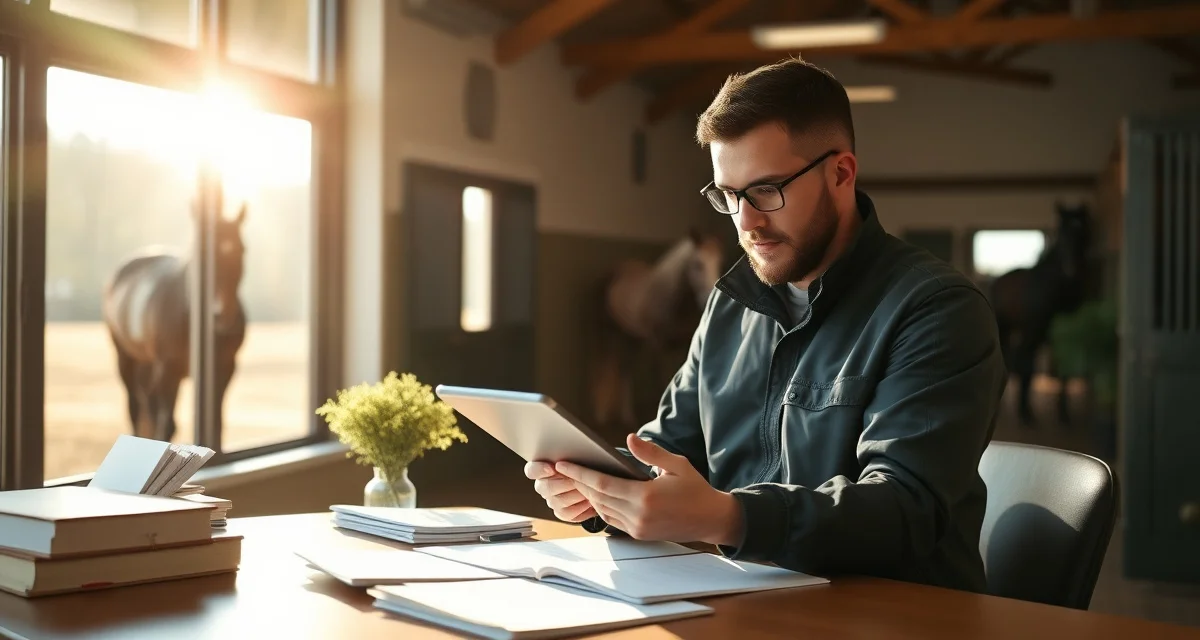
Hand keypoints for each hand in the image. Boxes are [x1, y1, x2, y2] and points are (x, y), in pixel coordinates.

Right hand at [525, 461, 597, 522]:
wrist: (596, 485)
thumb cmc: (584, 466)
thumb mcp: (576, 458)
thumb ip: (568, 458)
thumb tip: (569, 459)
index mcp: (541, 470)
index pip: (531, 470)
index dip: (539, 470)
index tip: (552, 468)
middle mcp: (543, 486)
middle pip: (545, 487)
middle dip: (564, 482)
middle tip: (577, 479)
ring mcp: (552, 501)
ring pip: (557, 501)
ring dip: (575, 495)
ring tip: (588, 489)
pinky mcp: (562, 513)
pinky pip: (567, 514)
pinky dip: (580, 508)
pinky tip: (590, 501)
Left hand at [554, 434, 743, 546]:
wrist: (711, 519)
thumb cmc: (695, 489)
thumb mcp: (676, 465)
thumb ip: (650, 452)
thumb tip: (629, 438)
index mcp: (645, 496)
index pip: (602, 483)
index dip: (580, 473)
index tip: (563, 464)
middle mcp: (638, 515)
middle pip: (597, 497)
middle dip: (579, 482)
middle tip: (564, 469)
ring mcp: (637, 527)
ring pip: (602, 509)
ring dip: (588, 495)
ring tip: (577, 479)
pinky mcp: (639, 534)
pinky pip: (612, 519)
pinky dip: (601, 506)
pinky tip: (596, 494)